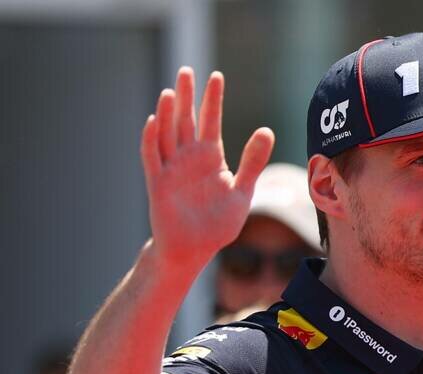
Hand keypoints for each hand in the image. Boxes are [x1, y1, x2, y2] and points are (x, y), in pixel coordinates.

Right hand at [142, 66, 274, 270]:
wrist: (195, 249)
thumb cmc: (217, 222)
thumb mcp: (242, 191)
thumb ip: (253, 162)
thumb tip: (267, 130)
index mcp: (210, 158)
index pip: (210, 121)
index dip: (212, 99)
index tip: (216, 76)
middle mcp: (188, 158)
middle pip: (186, 120)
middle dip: (187, 96)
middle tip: (187, 71)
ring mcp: (171, 169)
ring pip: (167, 134)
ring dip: (167, 113)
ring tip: (172, 91)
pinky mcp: (158, 184)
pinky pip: (152, 158)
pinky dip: (151, 139)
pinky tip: (154, 120)